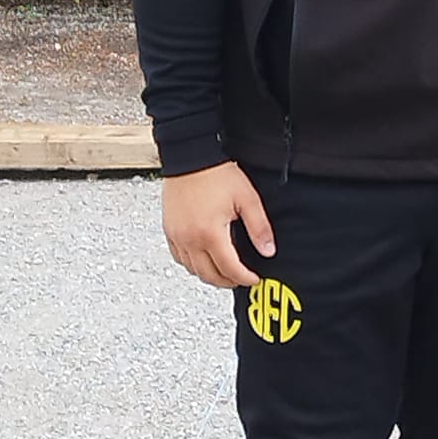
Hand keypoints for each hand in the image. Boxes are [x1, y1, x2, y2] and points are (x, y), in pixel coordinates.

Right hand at [162, 162, 275, 288]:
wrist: (190, 157)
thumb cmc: (217, 174)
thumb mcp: (247, 199)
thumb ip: (259, 228)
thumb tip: (268, 251)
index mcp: (210, 233)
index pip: (229, 269)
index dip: (244, 278)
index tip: (254, 279)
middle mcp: (190, 239)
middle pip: (208, 275)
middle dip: (227, 281)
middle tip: (241, 279)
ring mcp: (177, 236)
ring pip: (192, 269)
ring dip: (209, 275)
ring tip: (225, 272)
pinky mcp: (169, 230)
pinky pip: (179, 258)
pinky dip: (193, 264)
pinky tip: (203, 260)